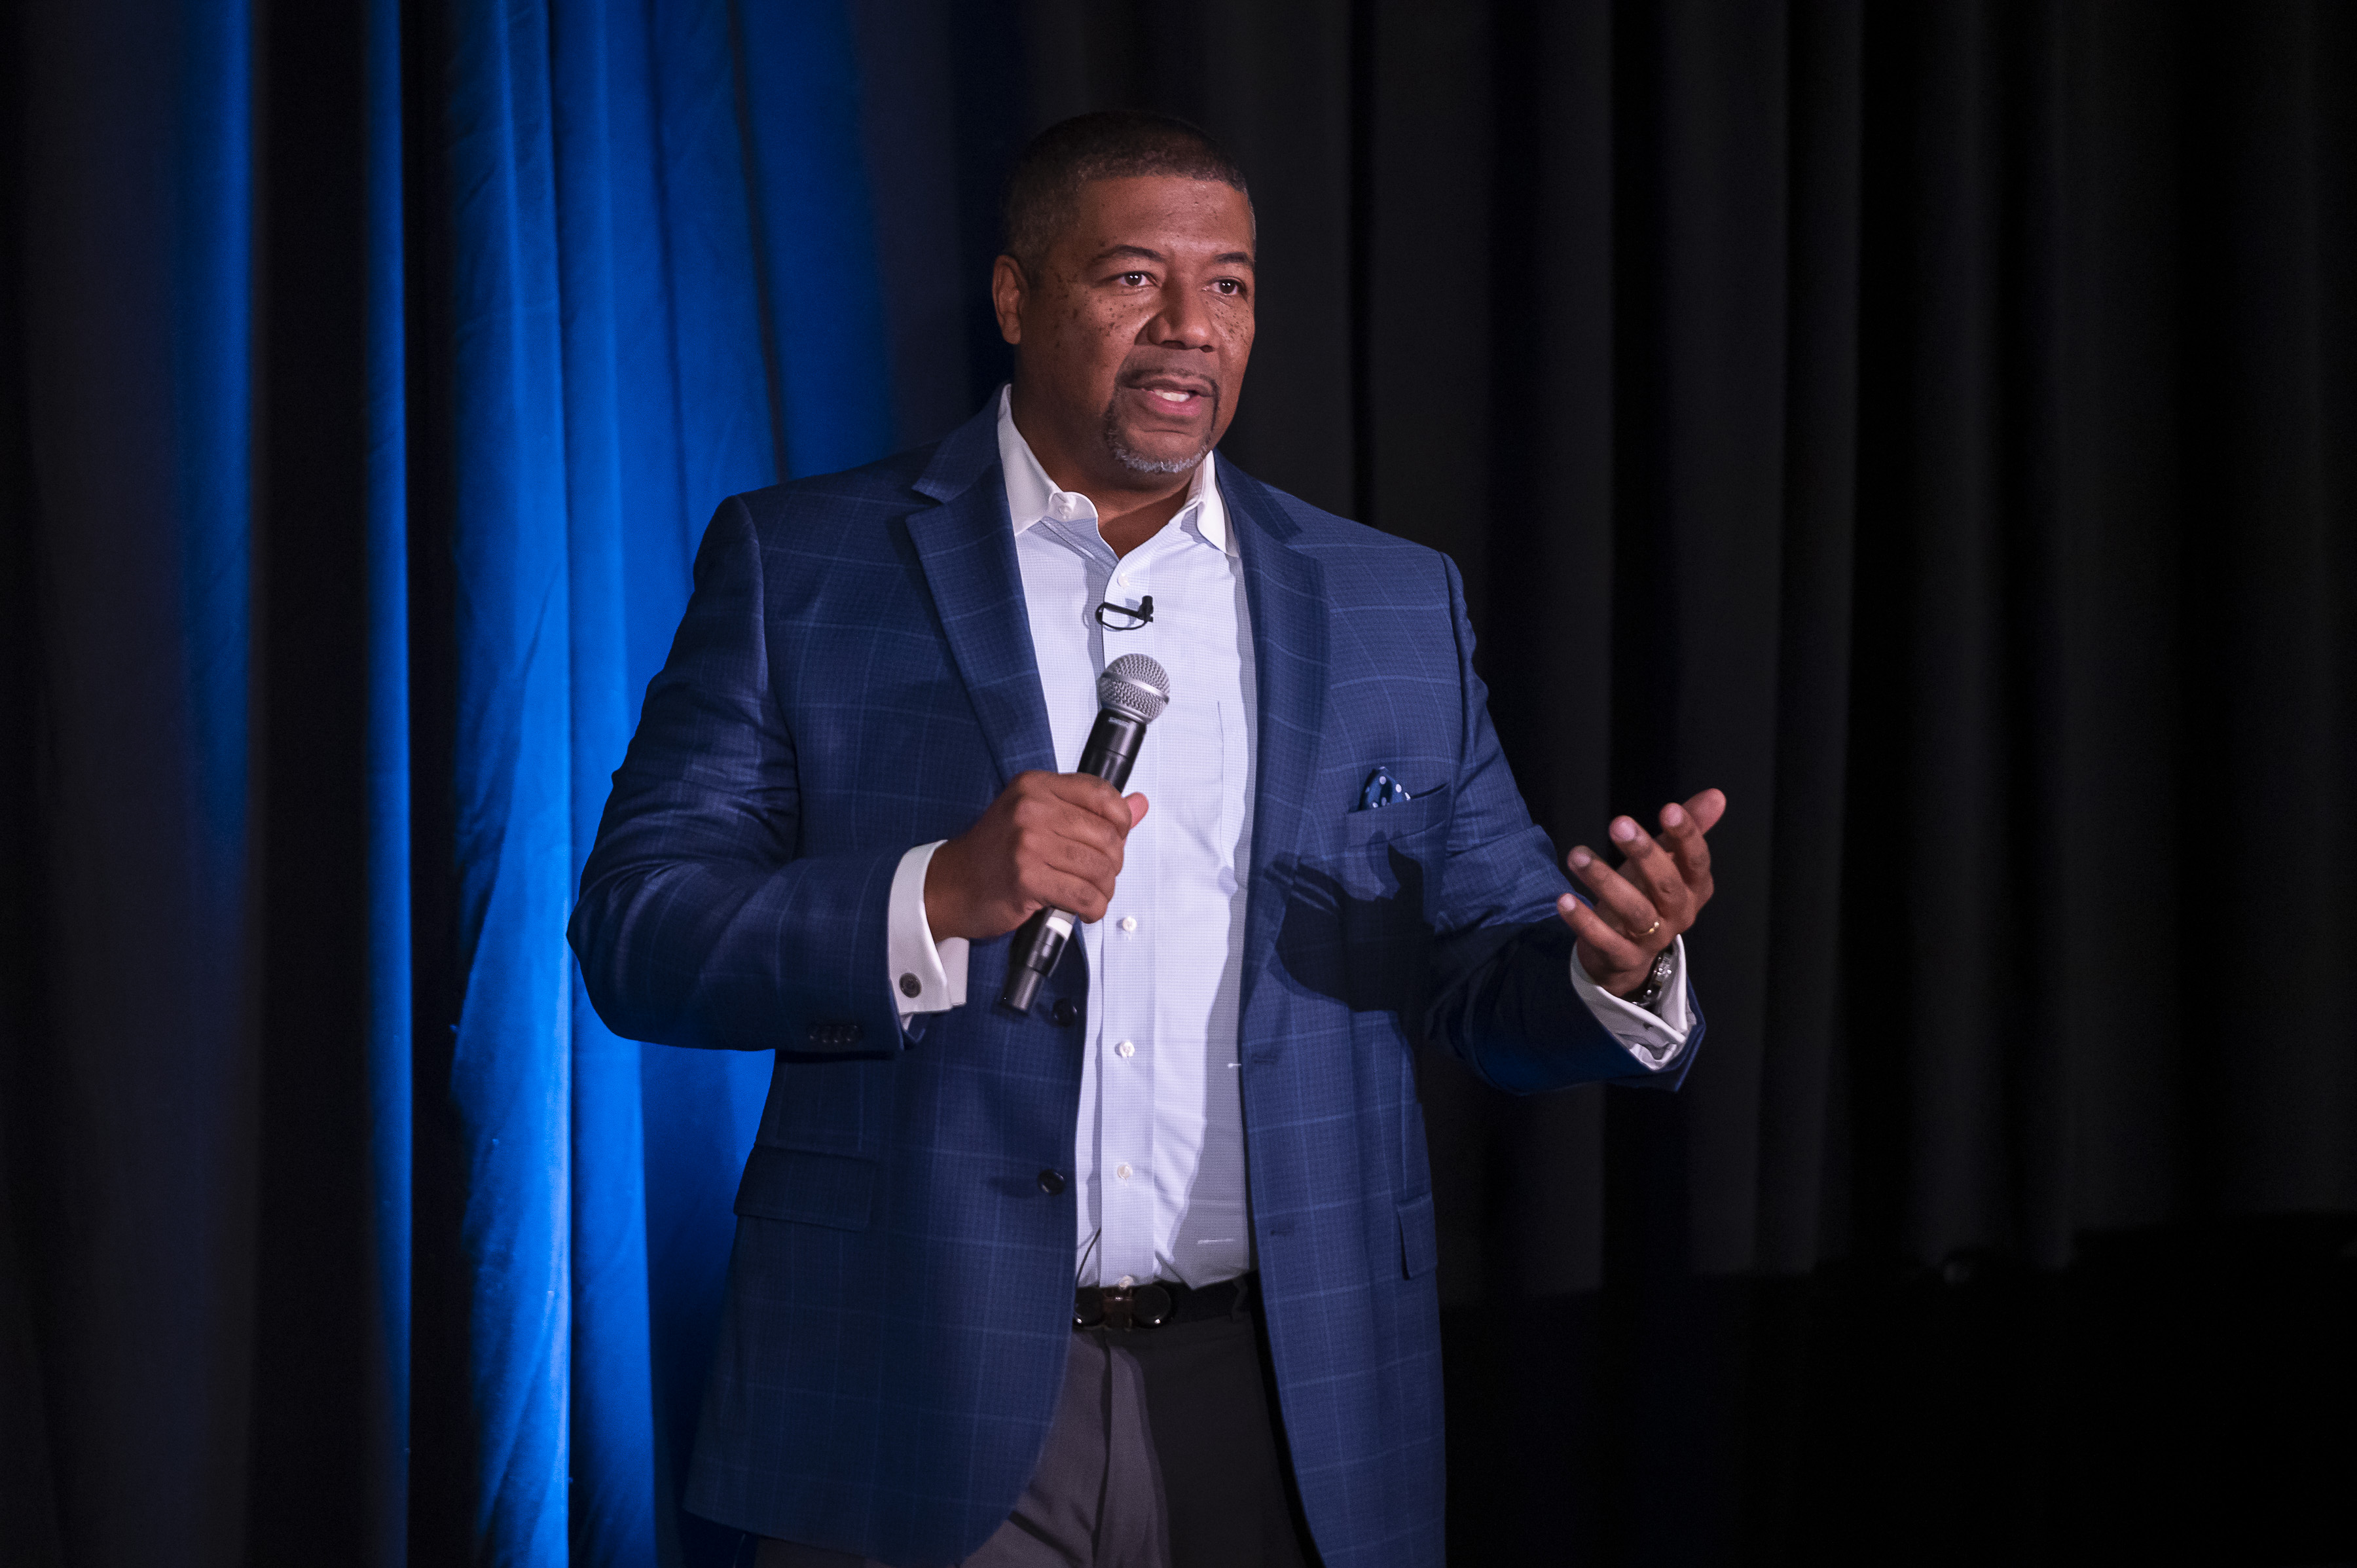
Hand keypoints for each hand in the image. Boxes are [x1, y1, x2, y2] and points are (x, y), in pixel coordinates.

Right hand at [924, 771, 1149, 940]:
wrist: (950, 886)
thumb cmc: (994, 854)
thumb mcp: (1037, 817)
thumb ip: (1089, 810)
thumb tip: (1138, 804)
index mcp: (1035, 786)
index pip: (1103, 795)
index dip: (1121, 822)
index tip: (1114, 840)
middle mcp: (1031, 808)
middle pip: (1107, 836)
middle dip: (1112, 865)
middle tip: (1099, 876)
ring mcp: (1027, 843)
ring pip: (1099, 869)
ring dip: (1104, 890)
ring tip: (1091, 895)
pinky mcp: (1026, 878)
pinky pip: (1084, 896)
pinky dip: (1093, 909)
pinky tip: (1083, 910)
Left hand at [1555, 788, 1724, 997]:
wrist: (1628, 955)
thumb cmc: (1648, 896)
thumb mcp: (1666, 863)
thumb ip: (1685, 832)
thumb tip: (1717, 795)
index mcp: (1694, 889)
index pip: (1696, 861)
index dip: (1686, 836)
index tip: (1668, 809)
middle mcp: (1678, 915)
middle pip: (1666, 885)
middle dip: (1644, 853)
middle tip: (1617, 823)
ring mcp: (1652, 939)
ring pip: (1634, 911)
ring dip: (1605, 882)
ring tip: (1576, 856)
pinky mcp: (1624, 958)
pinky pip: (1606, 941)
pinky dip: (1585, 922)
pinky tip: (1564, 900)